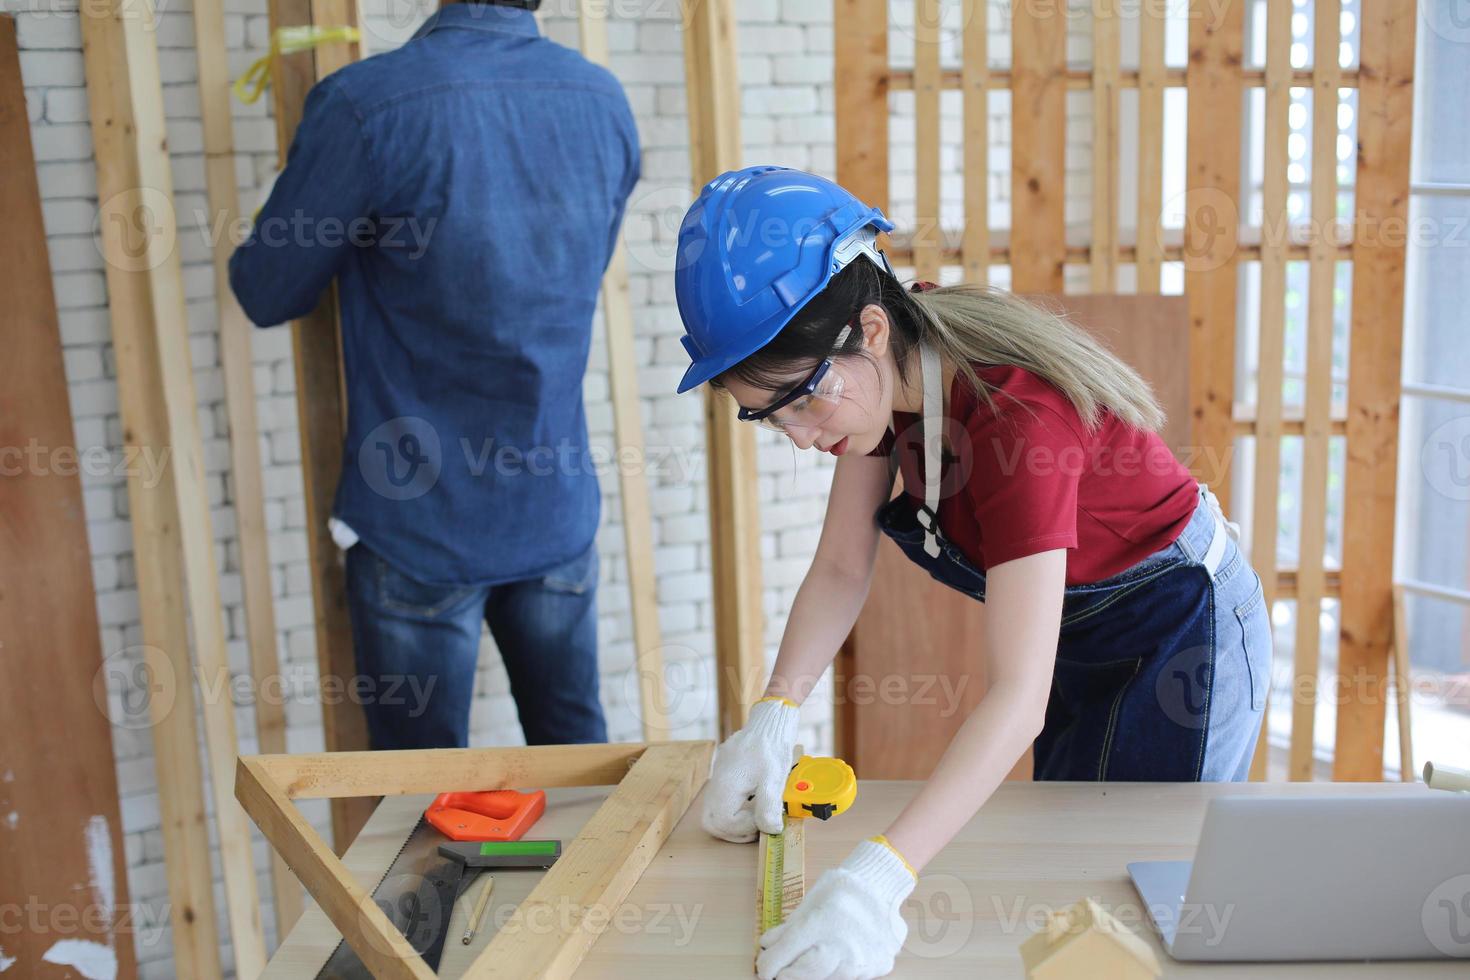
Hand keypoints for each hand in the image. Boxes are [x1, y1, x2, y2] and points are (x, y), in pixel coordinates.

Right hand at [700, 697, 798, 841]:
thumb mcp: (774, 779)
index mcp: (726, 784)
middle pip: (712, 821)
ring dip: (735, 822)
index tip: (762, 821)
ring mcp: (718, 777)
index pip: (722, 821)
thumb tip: (770, 830)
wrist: (770, 723)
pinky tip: (753, 803)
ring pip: (715, 812)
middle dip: (734, 831)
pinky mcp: (724, 775)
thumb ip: (769, 807)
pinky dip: (735, 810)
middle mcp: (717, 781)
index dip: (743, 828)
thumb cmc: (772, 747)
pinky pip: (721, 800)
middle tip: (756, 826)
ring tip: (756, 816)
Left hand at [757, 837, 916, 979]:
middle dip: (789, 975)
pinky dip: (836, 970)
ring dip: (814, 973)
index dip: (768, 965)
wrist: (883, 886)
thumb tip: (767, 944)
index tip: (764, 968)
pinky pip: (850, 976)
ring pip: (829, 978)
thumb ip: (790, 926)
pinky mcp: (877, 967)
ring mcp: (862, 959)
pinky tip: (834, 958)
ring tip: (810, 959)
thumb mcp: (812, 900)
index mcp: (820, 923)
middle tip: (781, 973)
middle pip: (805, 974)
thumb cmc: (843, 889)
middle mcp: (841, 945)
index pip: (785, 953)